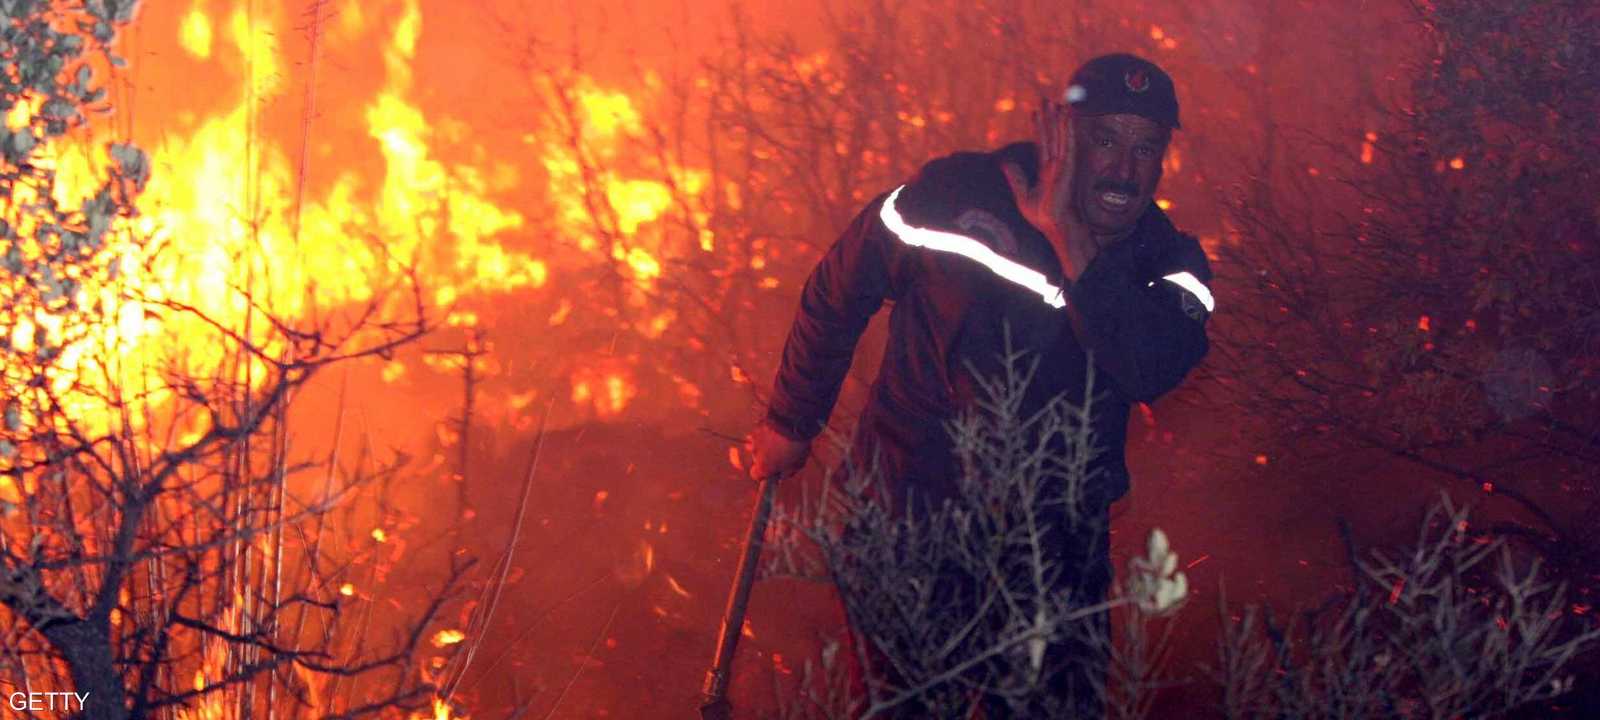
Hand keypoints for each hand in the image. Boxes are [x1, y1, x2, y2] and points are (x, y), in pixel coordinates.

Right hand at [744, 421, 808, 481]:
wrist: (792, 421)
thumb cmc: (795, 446)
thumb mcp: (796, 465)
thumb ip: (786, 473)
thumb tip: (780, 476)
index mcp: (763, 467)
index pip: (755, 475)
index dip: (763, 474)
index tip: (771, 472)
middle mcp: (755, 454)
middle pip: (756, 458)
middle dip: (764, 457)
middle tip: (778, 453)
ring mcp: (755, 439)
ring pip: (757, 444)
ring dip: (764, 444)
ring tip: (776, 440)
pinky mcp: (757, 426)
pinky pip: (760, 432)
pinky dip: (765, 432)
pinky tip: (775, 430)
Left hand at [1002, 99, 1094, 281]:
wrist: (1052, 225)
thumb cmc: (1041, 215)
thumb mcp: (1023, 195)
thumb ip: (1016, 178)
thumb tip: (1006, 163)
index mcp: (1045, 170)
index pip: (1041, 143)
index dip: (1039, 127)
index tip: (1035, 113)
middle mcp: (1055, 164)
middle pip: (1052, 135)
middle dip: (1049, 117)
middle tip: (1047, 99)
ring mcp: (1062, 164)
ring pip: (1060, 136)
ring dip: (1060, 119)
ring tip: (1058, 102)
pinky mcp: (1067, 166)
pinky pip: (1067, 143)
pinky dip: (1068, 129)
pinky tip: (1068, 117)